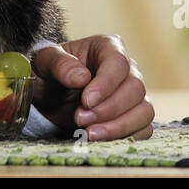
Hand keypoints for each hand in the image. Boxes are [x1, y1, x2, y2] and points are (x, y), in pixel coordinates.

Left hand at [30, 34, 153, 140]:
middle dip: (108, 109)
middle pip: (135, 88)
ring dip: (119, 127)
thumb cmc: (48, 72)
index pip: (118, 63)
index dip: (106, 84)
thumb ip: (60, 64)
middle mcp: (127, 69)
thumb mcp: (44, 61)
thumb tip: (82, 77)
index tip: (86, 101)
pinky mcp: (134, 117)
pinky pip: (144, 129)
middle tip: (80, 119)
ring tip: (89, 134)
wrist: (48, 96)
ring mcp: (133, 95)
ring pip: (144, 111)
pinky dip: (125, 138)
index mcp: (107, 47)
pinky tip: (100, 141)